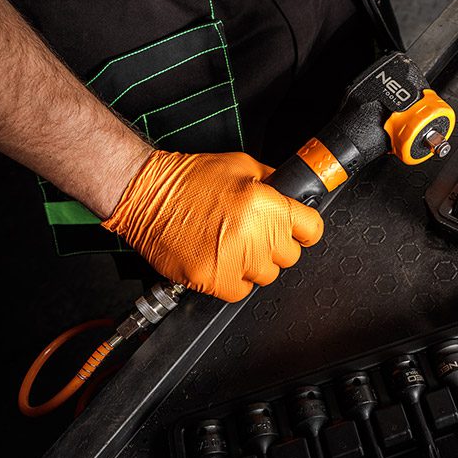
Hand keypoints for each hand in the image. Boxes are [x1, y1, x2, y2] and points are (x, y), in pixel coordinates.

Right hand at [102, 151, 323, 301]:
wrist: (146, 194)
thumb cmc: (190, 179)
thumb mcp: (242, 166)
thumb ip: (273, 184)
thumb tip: (294, 199)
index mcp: (265, 204)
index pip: (311, 229)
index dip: (303, 229)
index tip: (297, 231)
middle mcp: (253, 233)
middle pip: (290, 256)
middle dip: (276, 246)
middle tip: (255, 234)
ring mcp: (232, 259)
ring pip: (266, 275)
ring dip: (254, 264)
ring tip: (233, 245)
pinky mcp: (211, 278)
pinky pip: (240, 291)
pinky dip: (233, 280)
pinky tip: (221, 260)